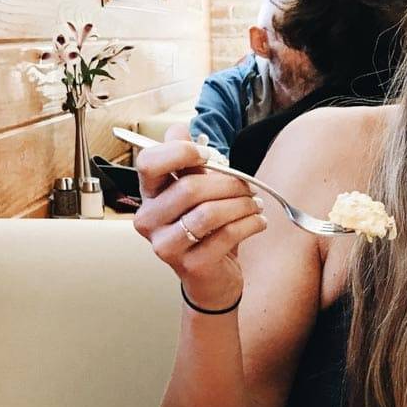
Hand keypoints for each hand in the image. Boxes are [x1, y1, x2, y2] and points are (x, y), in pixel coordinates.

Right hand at [134, 123, 266, 308]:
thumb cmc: (204, 230)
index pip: (149, 162)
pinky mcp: (190, 265)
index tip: (209, 156)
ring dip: (242, 204)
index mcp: (148, 195)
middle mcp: (148, 220)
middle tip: (248, 187)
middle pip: (189, 188)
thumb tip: (180, 128)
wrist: (211, 278)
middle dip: (229, 183)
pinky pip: (226, 235)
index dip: (181, 152)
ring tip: (255, 205)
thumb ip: (187, 160)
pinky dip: (250, 224)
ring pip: (209, 212)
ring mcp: (165, 246)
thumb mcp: (195, 190)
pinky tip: (258, 222)